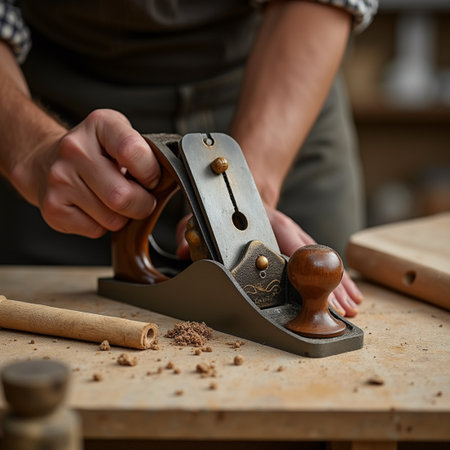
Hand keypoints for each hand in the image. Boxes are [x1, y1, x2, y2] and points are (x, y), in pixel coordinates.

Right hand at [11, 109, 159, 237]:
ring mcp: (60, 180)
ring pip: (113, 219)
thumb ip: (146, 153)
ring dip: (123, 217)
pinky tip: (95, 208)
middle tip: (140, 198)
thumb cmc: (96, 151)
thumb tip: (170, 181)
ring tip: (113, 200)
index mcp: (100, 124)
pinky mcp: (52, 208)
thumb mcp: (123, 136)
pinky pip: (96, 230)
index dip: (151, 173)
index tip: (151, 178)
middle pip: (123, 196)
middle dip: (142, 204)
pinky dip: (103, 226)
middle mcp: (75, 149)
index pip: (133, 152)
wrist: (48, 160)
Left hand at [176, 207, 362, 316]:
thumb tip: (183, 250)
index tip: (315, 287)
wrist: (244, 190)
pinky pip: (321, 263)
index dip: (304, 267)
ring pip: (322, 262)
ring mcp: (297, 238)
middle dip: (330, 284)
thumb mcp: (201, 217)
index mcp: (267, 224)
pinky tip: (348, 296)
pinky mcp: (301, 245)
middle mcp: (287, 231)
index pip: (289, 246)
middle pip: (313, 259)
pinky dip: (336, 279)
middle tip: (345, 309)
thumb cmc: (225, 209)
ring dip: (339, 285)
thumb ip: (190, 232)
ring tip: (353, 308)